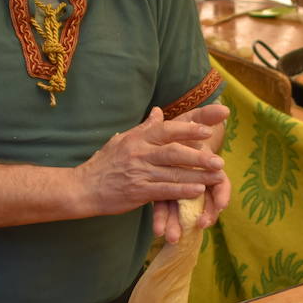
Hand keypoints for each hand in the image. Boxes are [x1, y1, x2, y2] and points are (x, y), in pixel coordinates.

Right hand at [77, 104, 227, 226]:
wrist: (83, 187)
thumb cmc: (105, 163)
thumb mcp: (122, 139)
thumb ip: (144, 127)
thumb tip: (159, 111)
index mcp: (138, 138)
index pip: (166, 130)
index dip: (188, 130)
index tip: (208, 131)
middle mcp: (139, 153)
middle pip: (173, 152)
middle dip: (198, 156)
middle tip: (219, 160)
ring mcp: (139, 172)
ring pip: (172, 173)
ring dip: (197, 175)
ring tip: (217, 177)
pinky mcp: (138, 191)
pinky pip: (164, 191)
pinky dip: (181, 191)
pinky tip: (197, 191)